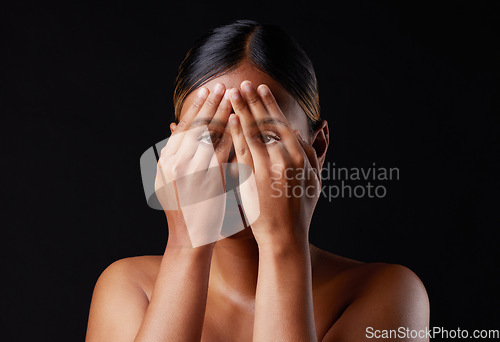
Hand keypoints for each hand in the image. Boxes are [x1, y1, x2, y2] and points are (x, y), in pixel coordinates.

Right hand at [154, 83, 232, 247]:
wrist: (190, 239)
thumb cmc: (184, 210)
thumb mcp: (169, 180)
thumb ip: (174, 154)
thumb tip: (175, 126)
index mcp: (166, 162)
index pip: (184, 128)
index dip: (197, 108)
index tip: (207, 91)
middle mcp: (176, 165)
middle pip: (197, 126)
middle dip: (211, 104)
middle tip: (222, 85)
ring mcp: (193, 173)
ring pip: (210, 136)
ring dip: (223, 114)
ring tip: (233, 96)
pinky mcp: (210, 182)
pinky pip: (222, 152)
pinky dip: (231, 135)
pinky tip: (239, 121)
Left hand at [228, 81, 321, 248]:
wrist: (285, 237)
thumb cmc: (300, 210)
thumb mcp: (314, 181)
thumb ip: (310, 156)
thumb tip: (301, 135)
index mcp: (299, 156)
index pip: (281, 123)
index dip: (269, 104)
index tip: (261, 89)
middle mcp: (283, 158)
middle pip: (265, 122)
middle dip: (253, 100)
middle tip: (243, 83)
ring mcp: (266, 168)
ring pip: (251, 133)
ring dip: (240, 110)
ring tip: (232, 93)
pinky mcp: (251, 179)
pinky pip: (240, 151)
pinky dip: (234, 133)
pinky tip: (228, 118)